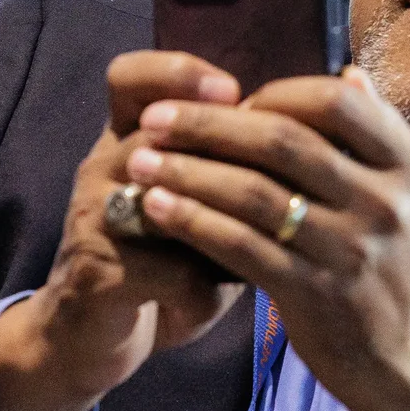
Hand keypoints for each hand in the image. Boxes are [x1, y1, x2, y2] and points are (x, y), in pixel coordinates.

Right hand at [0, 53, 247, 410]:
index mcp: (125, 142)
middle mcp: (102, 169)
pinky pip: (162, 270)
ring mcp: (92, 220)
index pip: (131, 78)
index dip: (177, 72)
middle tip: (274, 171)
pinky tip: (214, 301)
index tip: (234, 91)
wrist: (89, 338)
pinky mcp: (95, 275)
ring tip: (259, 237)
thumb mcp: (194, 206)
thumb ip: (234, 172)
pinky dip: (198, 289)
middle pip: (155, 132)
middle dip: (219, 149)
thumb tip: (319, 137)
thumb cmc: (161, 263)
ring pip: (160, 198)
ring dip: (216, 219)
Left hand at [125, 66, 409, 410]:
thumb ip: (387, 139)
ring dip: (186, 170)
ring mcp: (351, 251)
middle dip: (209, 123)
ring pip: (252, 193)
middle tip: (156, 117)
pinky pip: (240, 247)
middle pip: (282, 139)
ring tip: (140, 160)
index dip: (276, 92)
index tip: (234, 100)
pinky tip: (156, 208)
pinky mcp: (314, 295)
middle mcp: (387, 204)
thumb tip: (349, 73)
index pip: (336, 102)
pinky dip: (192, 221)